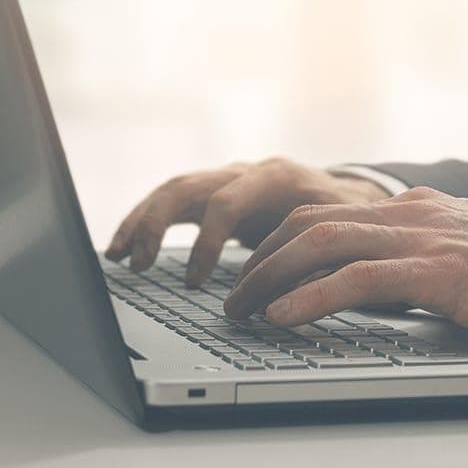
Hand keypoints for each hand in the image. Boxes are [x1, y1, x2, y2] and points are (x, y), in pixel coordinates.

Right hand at [104, 158, 389, 284]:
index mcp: (274, 177)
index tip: (196, 283)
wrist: (350, 193)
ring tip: (116, 257)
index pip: (226, 201)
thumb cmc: (346, 217)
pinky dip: (144, 224)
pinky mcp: (215, 195)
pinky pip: (171, 203)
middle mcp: (243, 172)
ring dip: (140, 222)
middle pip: (186, 186)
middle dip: (155, 225)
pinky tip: (123, 250)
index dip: (207, 242)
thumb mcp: (339, 232)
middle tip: (138, 263)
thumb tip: (292, 295)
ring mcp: (226, 180)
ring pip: (171, 191)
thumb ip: (316, 257)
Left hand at [223, 186, 467, 346]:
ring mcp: (423, 238)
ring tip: (242, 309)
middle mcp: (411, 213)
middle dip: (259, 258)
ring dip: (270, 277)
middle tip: (232, 295)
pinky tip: (284, 317)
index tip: (252, 271)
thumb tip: (376, 291)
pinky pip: (356, 279)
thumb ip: (419, 263)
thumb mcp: (464, 259)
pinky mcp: (438, 271)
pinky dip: (311, 296)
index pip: (326, 212)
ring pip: (320, 242)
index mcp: (416, 209)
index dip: (278, 240)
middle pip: (308, 221)